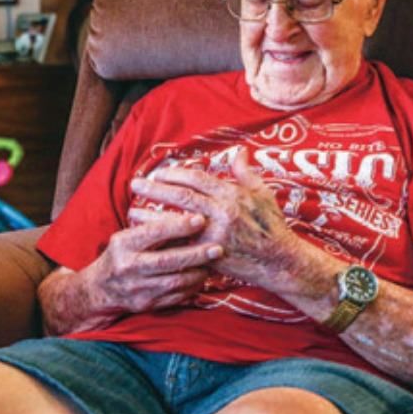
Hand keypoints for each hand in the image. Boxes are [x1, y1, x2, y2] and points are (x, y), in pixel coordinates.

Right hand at [84, 212, 224, 317]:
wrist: (101, 289)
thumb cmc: (121, 255)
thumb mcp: (128, 237)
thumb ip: (152, 229)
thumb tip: (186, 215)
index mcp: (123, 244)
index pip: (154, 233)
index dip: (178, 226)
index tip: (200, 219)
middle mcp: (129, 267)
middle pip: (168, 260)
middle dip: (196, 254)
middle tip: (217, 247)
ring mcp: (138, 288)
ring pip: (175, 281)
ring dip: (198, 272)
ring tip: (212, 263)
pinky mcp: (147, 304)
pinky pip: (175, 296)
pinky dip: (192, 287)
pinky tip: (202, 277)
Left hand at [130, 147, 308, 294]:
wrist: (279, 262)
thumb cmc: (272, 226)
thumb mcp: (263, 194)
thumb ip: (246, 173)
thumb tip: (239, 152)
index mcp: (232, 195)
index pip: (196, 178)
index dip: (175, 173)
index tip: (159, 172)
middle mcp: (221, 213)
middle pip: (181, 196)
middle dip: (155, 188)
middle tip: (135, 183)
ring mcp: (214, 235)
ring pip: (176, 221)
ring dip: (152, 215)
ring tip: (132, 211)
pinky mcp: (210, 255)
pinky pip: (182, 245)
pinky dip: (164, 240)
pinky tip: (149, 238)